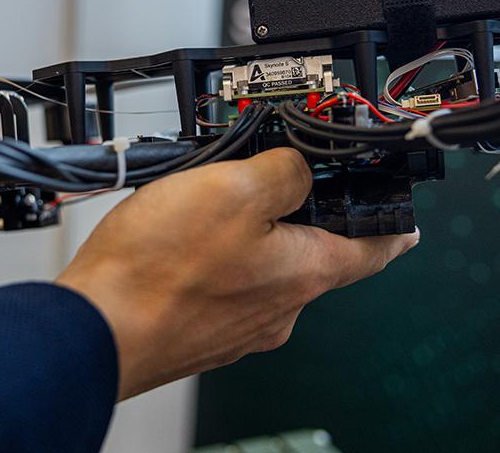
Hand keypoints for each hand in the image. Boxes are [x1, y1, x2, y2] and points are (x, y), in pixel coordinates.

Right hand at [56, 148, 419, 399]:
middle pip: (314, 252)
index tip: (405, 216)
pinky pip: (224, 284)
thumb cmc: (159, 269)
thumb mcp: (236, 185)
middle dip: (301, 213)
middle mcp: (281, 308)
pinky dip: (214, 258)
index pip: (377, 248)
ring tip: (209, 202)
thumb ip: (285, 169)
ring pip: (265, 267)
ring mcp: (240, 326)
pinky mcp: (201, 331)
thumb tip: (299, 166)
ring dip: (250, 234)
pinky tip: (178, 240)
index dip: (396, 223)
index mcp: (306, 272)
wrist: (94, 332)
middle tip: (277, 178)